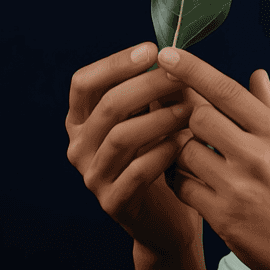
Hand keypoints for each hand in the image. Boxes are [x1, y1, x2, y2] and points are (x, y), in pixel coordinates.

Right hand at [64, 42, 208, 259]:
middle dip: (147, 86)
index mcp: (81, 120)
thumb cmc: (162, 156)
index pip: (84, 82)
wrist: (168, 218)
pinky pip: (137, 172)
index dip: (115, 63)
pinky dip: (163, 152)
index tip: (152, 50)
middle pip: (107, 106)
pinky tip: (185, 142)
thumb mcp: (157, 117)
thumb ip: (160, 89)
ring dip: (160, 118)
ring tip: (191, 109)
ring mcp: (92, 177)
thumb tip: (177, 53)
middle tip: (181, 76)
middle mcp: (78, 147)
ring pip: (122, 137)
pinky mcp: (113, 202)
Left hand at [155, 46, 269, 269]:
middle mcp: (258, 156)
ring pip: (184, 151)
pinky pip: (183, 187)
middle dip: (189, 119)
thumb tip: (256, 75)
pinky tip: (193, 182)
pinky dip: (181, 181)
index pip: (227, 91)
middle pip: (198, 117)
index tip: (167, 53)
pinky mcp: (224, 218)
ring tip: (195, 158)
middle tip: (192, 128)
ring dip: (182, 151)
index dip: (192, 69)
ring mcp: (239, 187)